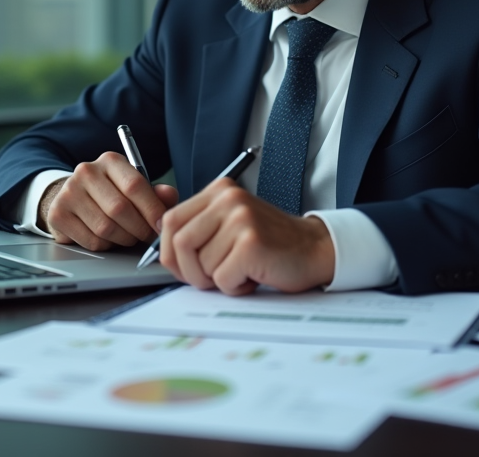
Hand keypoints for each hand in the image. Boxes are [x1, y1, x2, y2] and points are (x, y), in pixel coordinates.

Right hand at [37, 152, 177, 250]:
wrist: (74, 196)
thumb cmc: (111, 193)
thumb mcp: (134, 187)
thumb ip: (155, 193)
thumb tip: (169, 196)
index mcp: (110, 161)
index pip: (135, 185)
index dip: (152, 210)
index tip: (162, 226)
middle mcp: (87, 172)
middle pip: (119, 209)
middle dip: (139, 229)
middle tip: (147, 237)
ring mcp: (69, 192)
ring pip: (105, 228)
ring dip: (123, 239)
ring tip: (128, 237)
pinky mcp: (58, 214)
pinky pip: (91, 241)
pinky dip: (106, 246)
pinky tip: (108, 238)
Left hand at [158, 179, 334, 294]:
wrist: (315, 249)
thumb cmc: (270, 244)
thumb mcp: (230, 226)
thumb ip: (199, 231)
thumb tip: (163, 253)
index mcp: (219, 191)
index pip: (170, 220)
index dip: (170, 251)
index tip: (185, 267)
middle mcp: (228, 199)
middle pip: (179, 243)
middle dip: (189, 271)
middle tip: (212, 279)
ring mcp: (240, 219)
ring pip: (200, 265)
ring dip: (218, 281)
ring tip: (242, 272)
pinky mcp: (251, 243)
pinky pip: (222, 278)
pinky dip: (235, 288)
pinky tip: (253, 278)